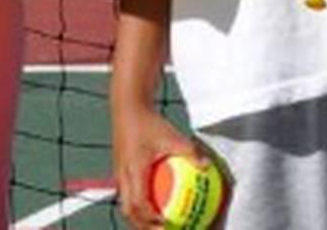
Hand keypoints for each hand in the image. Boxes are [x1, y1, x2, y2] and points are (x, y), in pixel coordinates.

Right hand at [111, 102, 198, 227]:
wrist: (127, 109)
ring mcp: (119, 174)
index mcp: (134, 171)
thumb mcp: (173, 136)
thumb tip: (208, 166)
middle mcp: (123, 176)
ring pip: (125, 203)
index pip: (138, 204)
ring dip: (139, 217)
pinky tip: (155, 201)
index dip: (150, 219)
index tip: (165, 225)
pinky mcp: (120, 169)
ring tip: (157, 224)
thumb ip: (190, 152)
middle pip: (128, 211)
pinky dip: (139, 202)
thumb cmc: (150, 122)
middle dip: (142, 226)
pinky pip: (128, 192)